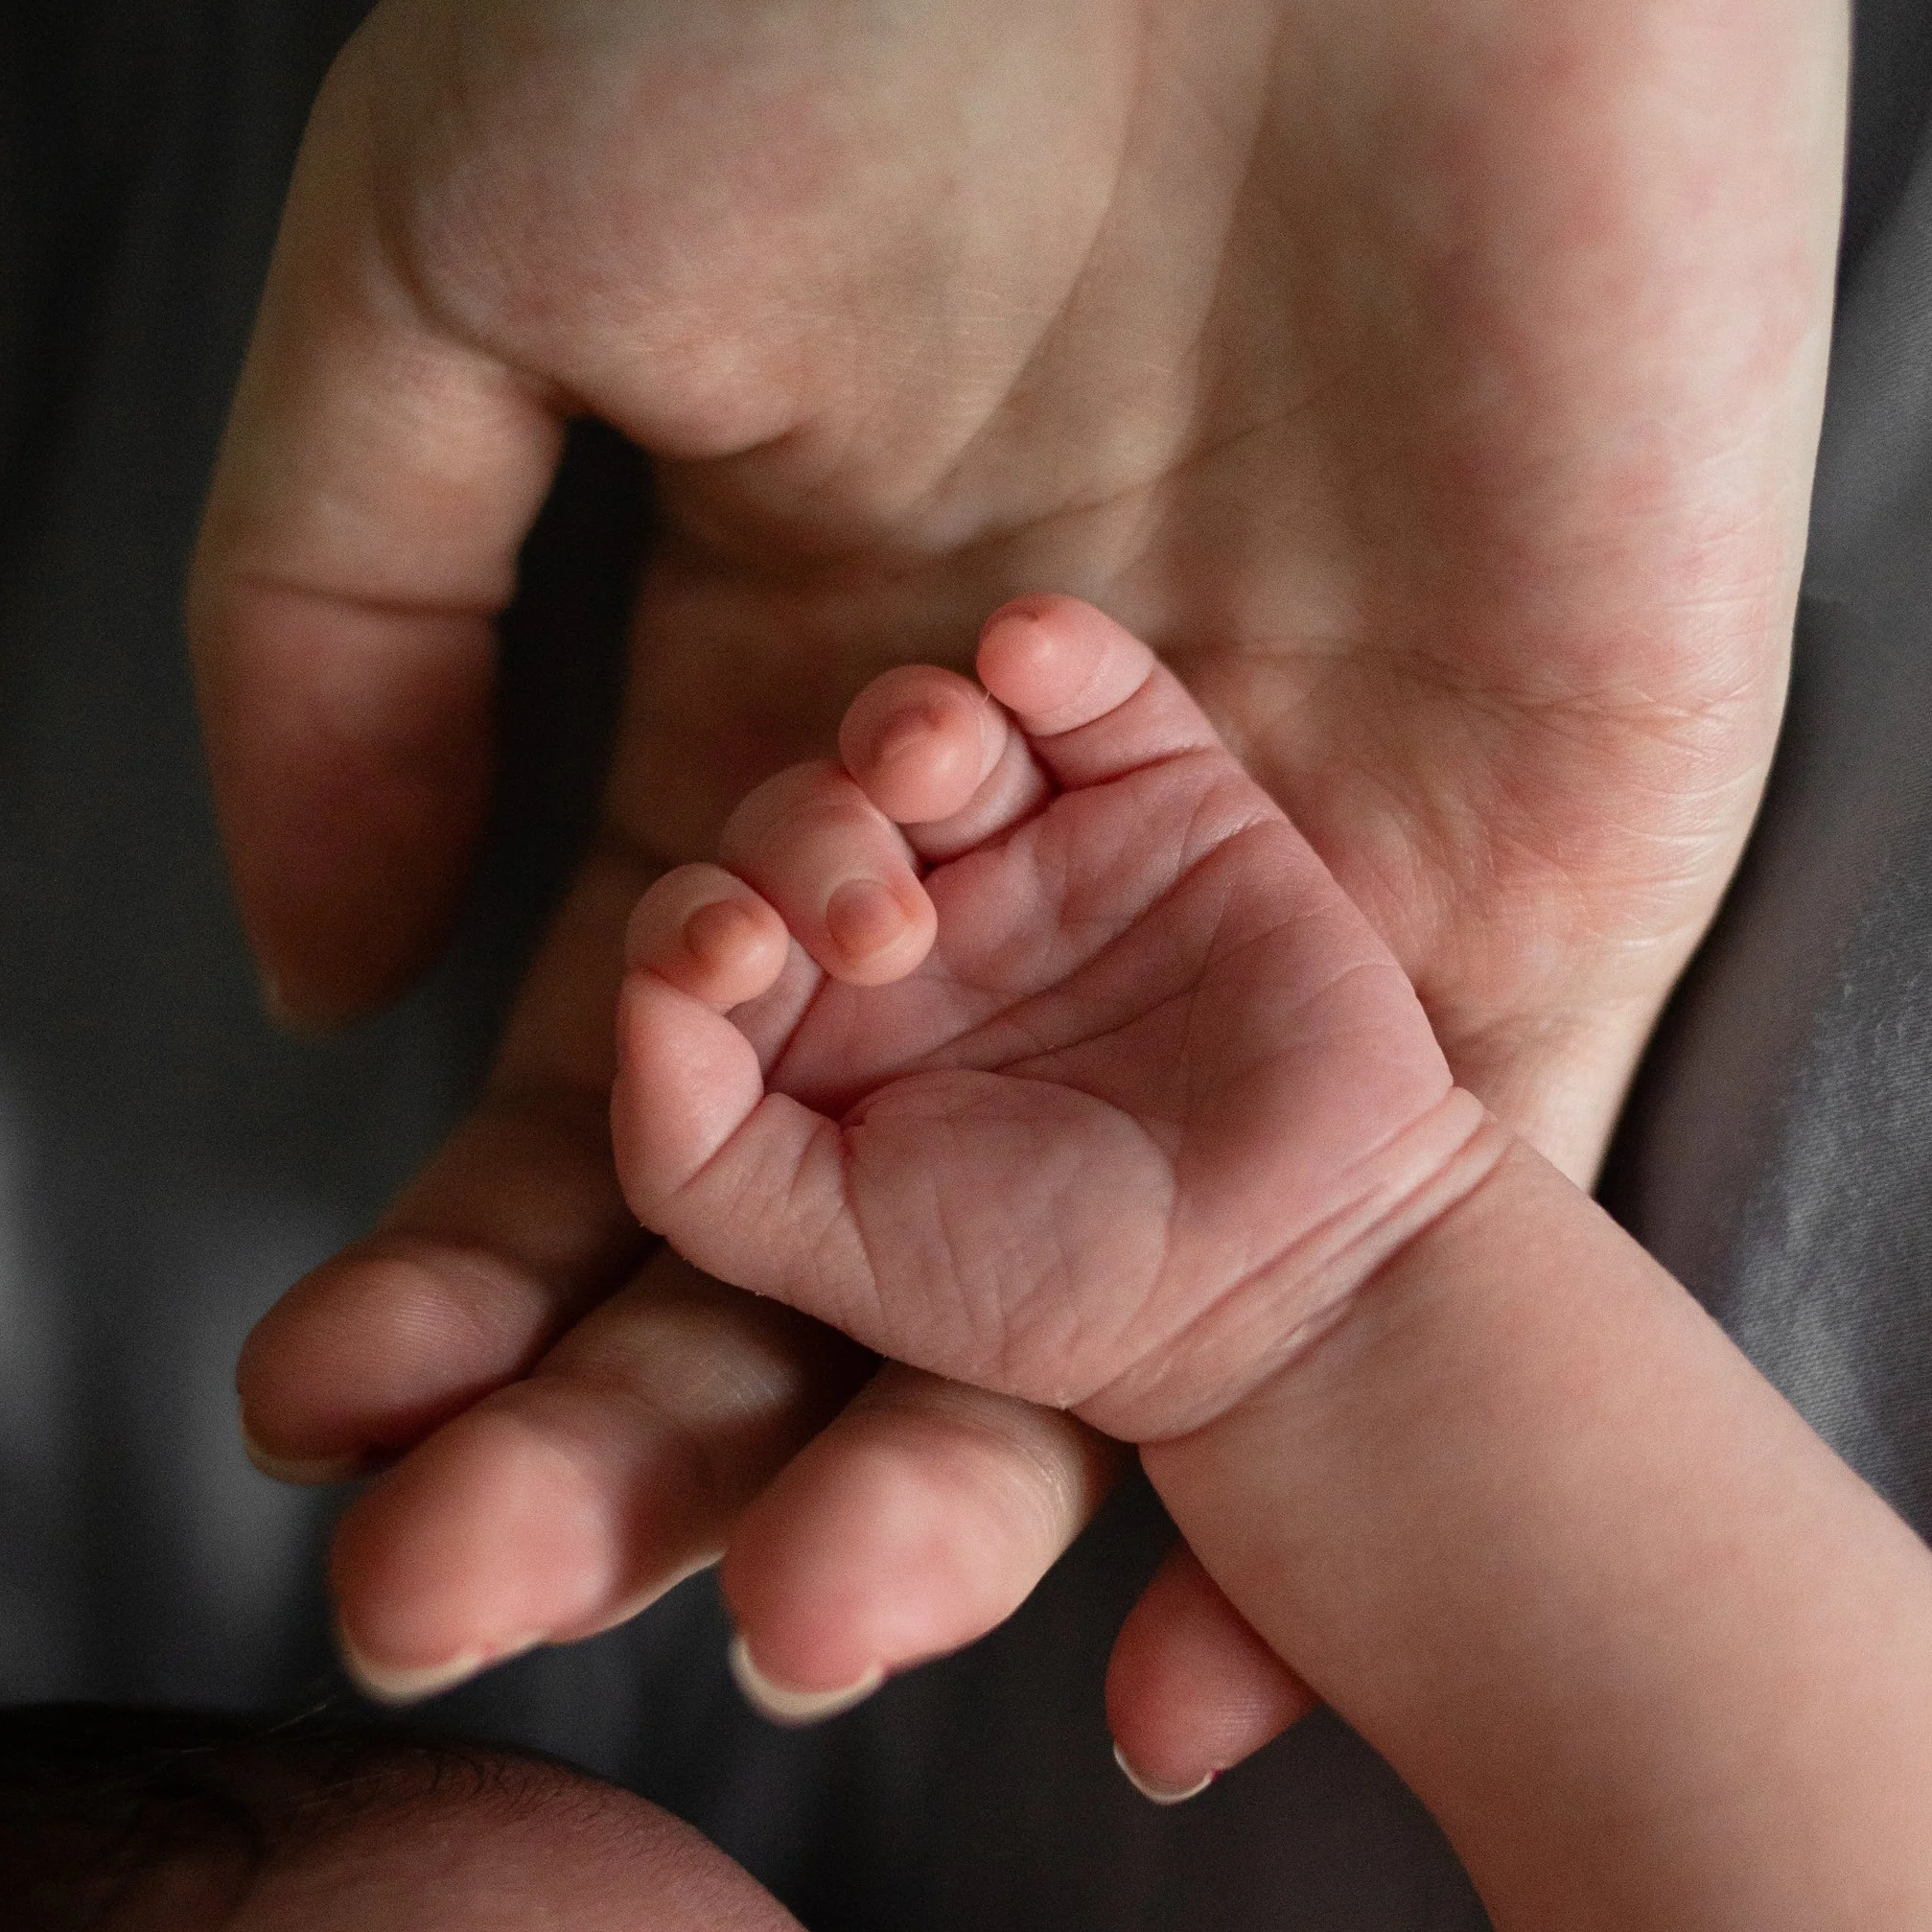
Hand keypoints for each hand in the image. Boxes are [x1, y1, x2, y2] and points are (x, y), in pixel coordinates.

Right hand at [195, 0, 1845, 1767]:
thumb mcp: (452, 247)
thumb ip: (346, 617)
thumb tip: (310, 973)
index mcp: (801, 745)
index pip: (629, 1106)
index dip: (482, 1281)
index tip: (345, 1430)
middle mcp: (1035, 869)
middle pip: (845, 1245)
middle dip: (655, 1437)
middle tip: (486, 1588)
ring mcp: (1285, 896)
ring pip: (1116, 1290)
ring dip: (949, 1494)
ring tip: (793, 1624)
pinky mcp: (1539, 880)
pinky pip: (1433, 1236)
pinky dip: (1317, 1463)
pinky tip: (1173, 1679)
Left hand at [615, 596, 1475, 1453]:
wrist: (1294, 1273)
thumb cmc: (1059, 1284)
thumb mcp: (835, 1254)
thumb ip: (694, 1151)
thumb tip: (638, 1002)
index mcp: (822, 1037)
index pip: (707, 923)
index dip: (696, 916)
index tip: (738, 954)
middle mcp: (919, 932)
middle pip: (803, 809)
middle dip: (809, 837)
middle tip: (883, 931)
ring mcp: (1043, 854)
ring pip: (925, 725)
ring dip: (903, 721)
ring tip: (929, 768)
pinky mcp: (1170, 801)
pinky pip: (1092, 685)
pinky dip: (1051, 647)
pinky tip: (1024, 658)